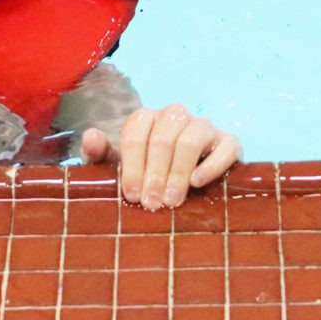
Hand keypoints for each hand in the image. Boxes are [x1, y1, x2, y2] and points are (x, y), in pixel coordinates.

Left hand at [80, 104, 240, 210]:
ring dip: (178, 173)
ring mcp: (204, 126)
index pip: (136, 134)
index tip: (132, 195)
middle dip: (155, 174)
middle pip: (163, 138)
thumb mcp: (119, 167)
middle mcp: (175, 115)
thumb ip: (101, 154)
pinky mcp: (229, 141)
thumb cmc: (146, 174)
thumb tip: (91, 136)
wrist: (185, 183)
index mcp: (146, 118)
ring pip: (191, 139)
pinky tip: (197, 183)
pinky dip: (211, 165)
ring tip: (172, 201)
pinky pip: (226, 147)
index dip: (132, 166)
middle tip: (152, 204)